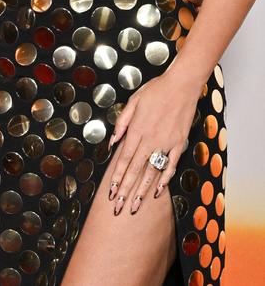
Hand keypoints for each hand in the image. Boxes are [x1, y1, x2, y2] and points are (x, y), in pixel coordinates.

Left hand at [107, 72, 198, 214]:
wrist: (181, 85)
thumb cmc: (155, 91)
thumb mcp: (133, 102)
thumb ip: (122, 123)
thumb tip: (113, 141)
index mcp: (137, 130)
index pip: (124, 159)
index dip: (116, 177)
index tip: (110, 192)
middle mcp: (150, 140)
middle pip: (135, 170)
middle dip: (126, 190)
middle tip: (118, 207)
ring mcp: (166, 143)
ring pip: (152, 172)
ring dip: (142, 190)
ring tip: (135, 206)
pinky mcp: (179, 144)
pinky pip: (170, 165)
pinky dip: (164, 179)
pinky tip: (156, 191)